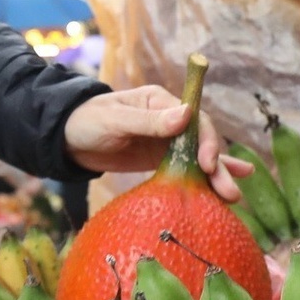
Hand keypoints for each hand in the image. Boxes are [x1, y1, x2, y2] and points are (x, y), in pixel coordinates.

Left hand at [63, 86, 250, 200]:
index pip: (194, 121)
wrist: (65, 139)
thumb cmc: (87, 121)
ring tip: (234, 196)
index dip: (205, 142)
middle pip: (201, 142)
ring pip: (197, 159)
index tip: (207, 164)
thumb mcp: (115, 120)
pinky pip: (185, 170)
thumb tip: (185, 114)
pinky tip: (222, 191)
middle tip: (230, 191)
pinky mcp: (160, 160)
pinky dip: (203, 179)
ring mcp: (166, 141)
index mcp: (160, 102)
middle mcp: (170, 120)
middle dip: (217, 166)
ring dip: (216, 176)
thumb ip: (149, 121)